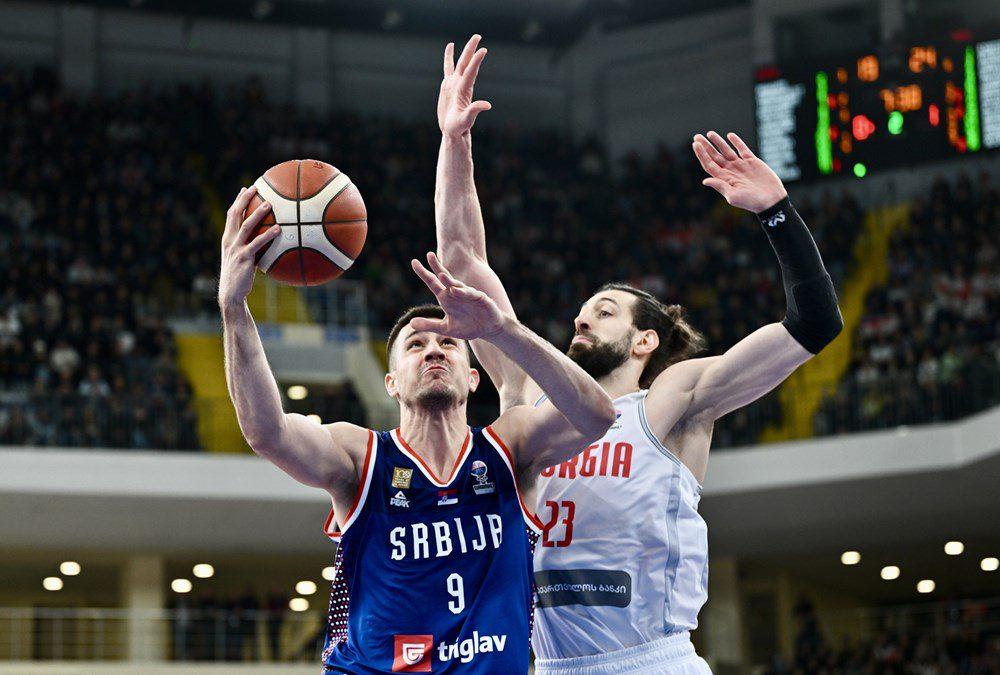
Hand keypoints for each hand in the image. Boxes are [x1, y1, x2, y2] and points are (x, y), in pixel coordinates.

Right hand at [218, 186, 279, 308]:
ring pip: (246, 225)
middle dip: (243, 199)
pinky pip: (257, 243)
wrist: (231, 293)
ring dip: (257, 213)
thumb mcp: (242, 259)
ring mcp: (236, 248)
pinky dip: (268, 235)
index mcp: (227, 239)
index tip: (245, 189)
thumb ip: (251, 248)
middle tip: (255, 187)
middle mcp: (229, 241)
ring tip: (269, 204)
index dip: (238, 201)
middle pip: (234, 214)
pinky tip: (279, 229)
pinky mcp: (244, 258)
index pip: (231, 215)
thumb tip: (269, 241)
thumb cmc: (240, 277)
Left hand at [410, 252, 507, 339]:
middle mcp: (455, 293)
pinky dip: (463, 292)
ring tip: (440, 275)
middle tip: (429, 255)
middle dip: (437, 266)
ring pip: (457, 285)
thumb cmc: (468, 326)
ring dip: (449, 280)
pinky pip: (470, 294)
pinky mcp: (479, 298)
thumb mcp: (446, 328)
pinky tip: (455, 290)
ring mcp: (468, 294)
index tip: (414, 262)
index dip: (424, 273)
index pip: (433, 283)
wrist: (489, 329)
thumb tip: (411, 323)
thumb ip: (429, 325)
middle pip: (444, 277)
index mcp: (446, 298)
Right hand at [438, 35, 490, 137]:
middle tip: (478, 36)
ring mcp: (454, 83)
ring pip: (460, 62)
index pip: (471, 72)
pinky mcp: (447, 85)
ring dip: (466, 50)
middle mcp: (460, 84)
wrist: (452, 130)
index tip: (483, 50)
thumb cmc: (459, 127)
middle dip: (472, 50)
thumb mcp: (466, 120)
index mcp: (464, 90)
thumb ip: (474, 111)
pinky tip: (450, 46)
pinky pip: (448, 67)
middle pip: (467, 63)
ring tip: (473, 38)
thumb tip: (487, 105)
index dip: (476, 61)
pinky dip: (449, 56)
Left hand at [692, 131, 786, 212]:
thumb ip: (720, 187)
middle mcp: (731, 171)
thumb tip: (705, 181)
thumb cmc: (752, 202)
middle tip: (696, 136)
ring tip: (710, 133)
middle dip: (706, 146)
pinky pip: (742, 149)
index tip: (695, 144)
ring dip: (718, 142)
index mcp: (724, 179)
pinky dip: (736, 142)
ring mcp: (741, 165)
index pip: (709, 164)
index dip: (701, 154)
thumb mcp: (734, 196)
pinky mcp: (752, 162)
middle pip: (715, 156)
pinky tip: (729, 135)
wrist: (771, 200)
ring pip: (726, 151)